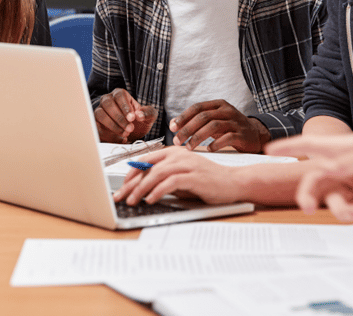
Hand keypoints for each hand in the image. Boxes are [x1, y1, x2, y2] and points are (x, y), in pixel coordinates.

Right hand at [94, 88, 157, 142]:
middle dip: (119, 118)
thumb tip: (139, 115)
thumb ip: (147, 113)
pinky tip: (120, 139)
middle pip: (108, 104)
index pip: (120, 96)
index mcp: (120, 94)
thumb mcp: (149, 115)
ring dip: (113, 126)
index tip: (132, 118)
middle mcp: (107, 100)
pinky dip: (107, 135)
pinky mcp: (96, 123)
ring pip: (100, 115)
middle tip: (130, 129)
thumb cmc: (140, 119)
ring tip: (126, 134)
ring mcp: (100, 111)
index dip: (125, 106)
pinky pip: (97, 127)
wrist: (133, 132)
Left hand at [113, 146, 243, 204]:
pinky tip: (150, 199)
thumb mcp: (181, 177)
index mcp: (174, 152)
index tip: (121, 187)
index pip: (145, 160)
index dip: (130, 174)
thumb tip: (140, 188)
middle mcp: (179, 155)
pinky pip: (171, 182)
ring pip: (156, 174)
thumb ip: (163, 178)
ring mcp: (187, 164)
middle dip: (130, 184)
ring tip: (132, 201)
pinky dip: (158, 191)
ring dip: (141, 189)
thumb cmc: (207, 181)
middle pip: (147, 168)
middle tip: (119, 197)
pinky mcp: (194, 175)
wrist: (232, 182)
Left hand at [170, 99, 270, 152]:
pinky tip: (208, 149)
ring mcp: (236, 122)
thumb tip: (174, 124)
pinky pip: (227, 138)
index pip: (197, 107)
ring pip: (214, 126)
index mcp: (219, 105)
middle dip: (188, 129)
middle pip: (204, 117)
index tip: (172, 127)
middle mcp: (227, 111)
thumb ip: (197, 121)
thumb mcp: (214, 120)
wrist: (255, 135)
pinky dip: (216, 144)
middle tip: (177, 140)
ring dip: (198, 137)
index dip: (184, 117)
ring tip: (189, 147)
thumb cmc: (230, 128)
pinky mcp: (243, 135)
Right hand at [267, 127, 352, 220]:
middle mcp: (346, 165)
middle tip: (308, 208)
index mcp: (343, 147)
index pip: (310, 145)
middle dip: (309, 195)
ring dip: (344, 209)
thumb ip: (352, 161)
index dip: (288, 147)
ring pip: (336, 200)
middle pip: (316, 181)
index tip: (268, 150)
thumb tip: (327, 169)